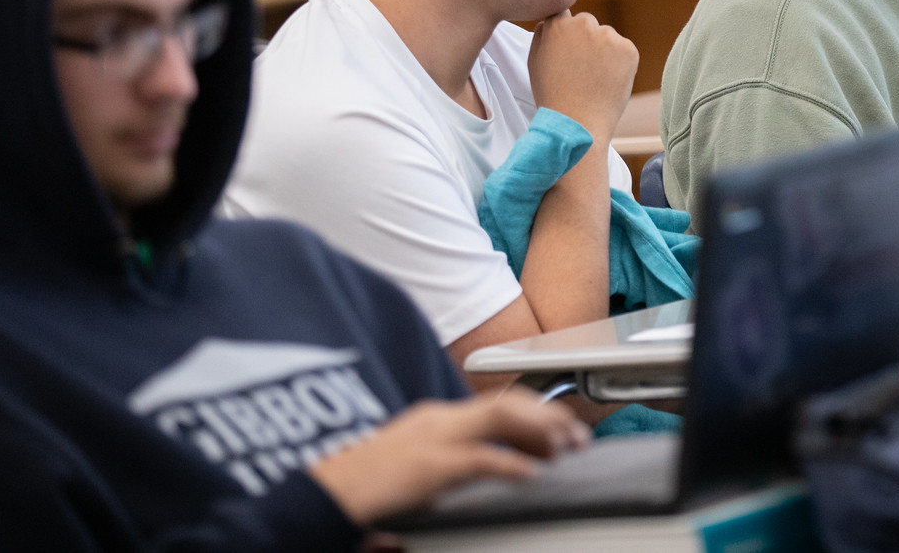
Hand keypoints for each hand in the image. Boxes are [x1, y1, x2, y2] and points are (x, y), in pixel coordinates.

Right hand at [307, 389, 589, 526]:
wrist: (321, 494)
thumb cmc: (363, 486)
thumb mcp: (415, 467)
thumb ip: (450, 463)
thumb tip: (488, 471)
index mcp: (435, 417)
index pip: (497, 404)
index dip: (536, 415)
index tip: (562, 432)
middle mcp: (438, 418)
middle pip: (506, 404)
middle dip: (548, 418)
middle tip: (577, 438)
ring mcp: (432, 438)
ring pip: (501, 419)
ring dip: (540, 432)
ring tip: (565, 449)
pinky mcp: (427, 465)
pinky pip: (480, 460)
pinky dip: (511, 465)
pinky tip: (532, 475)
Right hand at [529, 9, 636, 140]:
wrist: (578, 122)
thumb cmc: (552, 95)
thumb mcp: (535, 61)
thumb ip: (542, 34)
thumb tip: (551, 19)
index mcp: (558, 24)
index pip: (563, 14)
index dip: (564, 33)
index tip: (566, 48)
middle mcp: (584, 24)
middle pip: (586, 23)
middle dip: (585, 39)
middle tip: (580, 68)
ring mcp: (608, 35)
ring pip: (606, 36)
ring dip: (603, 49)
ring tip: (593, 78)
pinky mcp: (629, 49)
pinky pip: (623, 49)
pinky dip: (619, 61)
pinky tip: (607, 80)